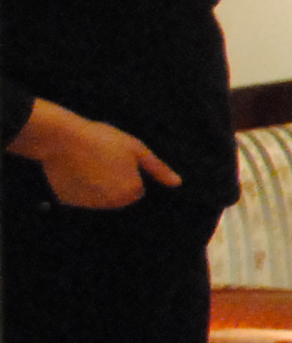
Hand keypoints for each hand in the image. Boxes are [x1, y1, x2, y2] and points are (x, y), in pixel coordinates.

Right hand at [11, 103, 179, 209]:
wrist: (63, 138)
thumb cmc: (104, 140)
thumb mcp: (136, 149)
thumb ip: (158, 169)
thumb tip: (176, 183)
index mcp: (131, 191)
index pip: (137, 189)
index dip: (129, 173)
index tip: (118, 159)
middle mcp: (111, 203)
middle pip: (119, 197)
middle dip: (115, 183)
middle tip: (103, 161)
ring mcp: (88, 204)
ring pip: (99, 198)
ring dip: (97, 187)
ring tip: (89, 164)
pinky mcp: (68, 201)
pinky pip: (79, 196)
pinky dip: (78, 187)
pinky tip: (75, 170)